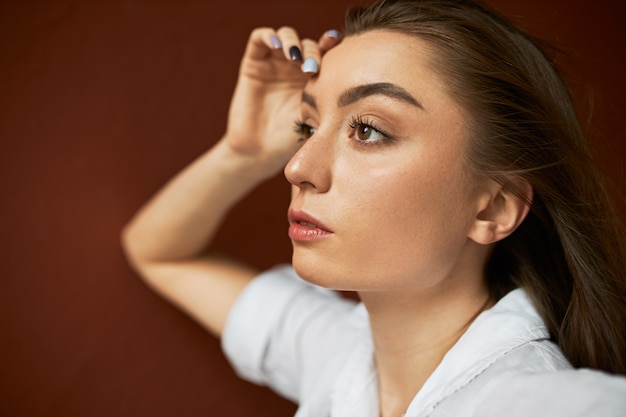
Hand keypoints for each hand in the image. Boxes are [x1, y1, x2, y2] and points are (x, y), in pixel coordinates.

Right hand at [223, 27, 340, 177]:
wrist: (260, 152)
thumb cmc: (291, 140)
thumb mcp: (317, 118)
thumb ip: (334, 101)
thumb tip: (368, 94)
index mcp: (314, 78)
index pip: (326, 53)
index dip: (332, 47)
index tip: (340, 49)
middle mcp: (294, 67)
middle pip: (308, 44)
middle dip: (312, 52)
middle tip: (313, 69)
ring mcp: (274, 63)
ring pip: (286, 36)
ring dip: (293, 42)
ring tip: (296, 58)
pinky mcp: (253, 63)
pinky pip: (259, 38)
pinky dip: (268, 36)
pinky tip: (277, 46)